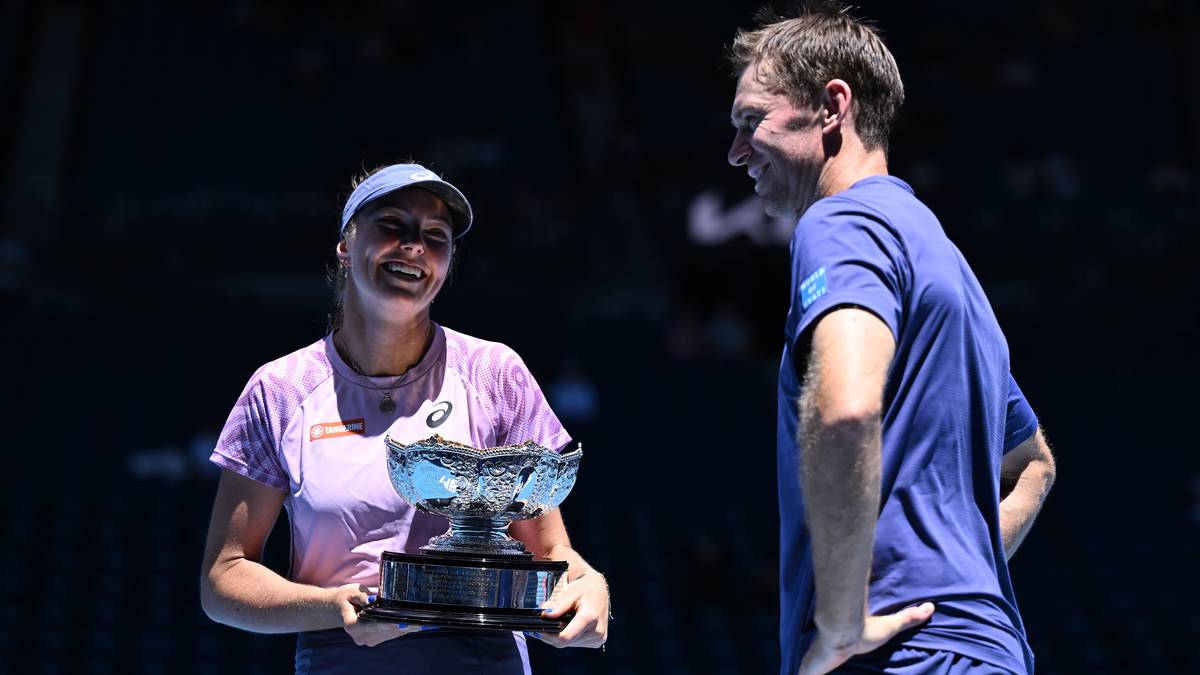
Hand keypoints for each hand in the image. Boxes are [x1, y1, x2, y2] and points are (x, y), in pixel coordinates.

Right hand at [330, 584, 433, 646]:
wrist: (337, 609)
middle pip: (387, 631)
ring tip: (425, 622)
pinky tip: (417, 624)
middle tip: (424, 620)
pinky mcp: (374, 640)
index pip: (375, 625)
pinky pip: (391, 635)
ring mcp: (368, 640)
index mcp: (353, 625)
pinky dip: (403, 628)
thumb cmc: (346, 598)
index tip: (405, 622)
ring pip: (392, 634)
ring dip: (407, 628)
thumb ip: (365, 596)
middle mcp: (361, 637)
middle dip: (405, 624)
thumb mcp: (353, 592)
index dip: (391, 624)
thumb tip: (378, 598)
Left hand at [529, 571, 609, 648]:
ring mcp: (598, 638)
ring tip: (556, 623)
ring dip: (560, 637)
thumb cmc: (583, 588)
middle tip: (541, 627)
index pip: (565, 637)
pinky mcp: (598, 641)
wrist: (599, 589)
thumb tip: (544, 616)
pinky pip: (576, 643)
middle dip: (551, 636)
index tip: (537, 630)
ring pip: (570, 644)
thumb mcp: (570, 592)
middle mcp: (597, 631)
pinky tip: (567, 626)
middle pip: (566, 642)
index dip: (549, 636)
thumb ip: (558, 606)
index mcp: (590, 617)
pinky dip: (568, 637)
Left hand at [797, 602, 934, 674]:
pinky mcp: (808, 669)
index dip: (828, 656)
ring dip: (805, 673)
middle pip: (814, 664)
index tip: (828, 657)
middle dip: (813, 667)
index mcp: (838, 647)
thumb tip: (932, 607)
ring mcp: (814, 662)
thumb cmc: (864, 630)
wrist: (842, 629)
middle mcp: (824, 653)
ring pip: (806, 671)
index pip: (830, 653)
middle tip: (811, 672)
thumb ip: (907, 618)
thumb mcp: (889, 628)